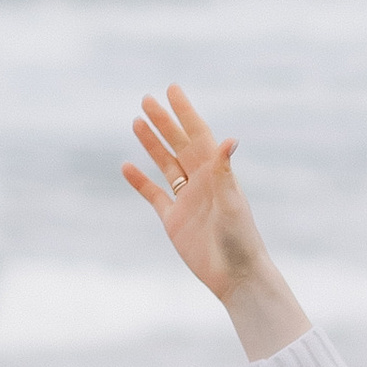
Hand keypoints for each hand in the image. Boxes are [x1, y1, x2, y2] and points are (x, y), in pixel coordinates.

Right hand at [122, 83, 308, 359]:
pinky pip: (154, 195)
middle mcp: (202, 183)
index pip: (198, 135)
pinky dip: (140, 181)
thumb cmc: (240, 240)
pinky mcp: (174, 220)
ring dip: (152, 144)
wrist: (235, 277)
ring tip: (136, 122)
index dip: (185, 112)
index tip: (172, 89)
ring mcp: (186, 200)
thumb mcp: (231, 202)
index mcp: (217, 174)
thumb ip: (224, 172)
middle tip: (146, 99)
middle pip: (179, 145)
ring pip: (165, 165)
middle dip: (164, 122)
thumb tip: (228, 139)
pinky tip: (126, 166)